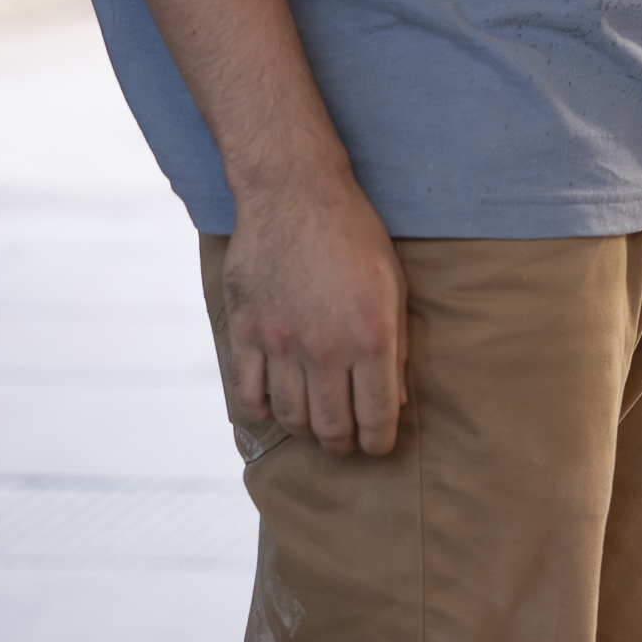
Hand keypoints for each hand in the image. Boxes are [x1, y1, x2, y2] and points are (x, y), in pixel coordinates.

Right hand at [222, 164, 408, 457]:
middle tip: (348, 443)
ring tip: (317, 426)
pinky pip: (249, 395)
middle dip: (344, 445)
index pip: (376, 416)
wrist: (294, 194)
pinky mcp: (245, 333)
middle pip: (331, 427)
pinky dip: (262, 411)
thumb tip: (396, 399)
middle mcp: (325, 347)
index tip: (379, 446)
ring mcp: (280, 343)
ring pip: (291, 418)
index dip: (379, 442)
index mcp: (371, 336)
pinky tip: (276, 407)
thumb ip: (396, 345)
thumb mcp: (393, 285)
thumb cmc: (354, 235)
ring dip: (307, 430)